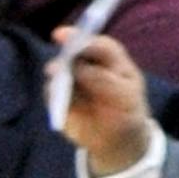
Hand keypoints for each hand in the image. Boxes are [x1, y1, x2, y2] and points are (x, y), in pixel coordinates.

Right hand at [50, 28, 152, 176]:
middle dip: (65, 56)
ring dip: (56, 74)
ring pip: (60, 71)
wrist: (116, 141)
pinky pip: (51, 92)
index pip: (98, 45)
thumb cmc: (127, 113)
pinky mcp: (61, 99)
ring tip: (55, 79)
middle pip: (75, 54)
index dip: (82, 38)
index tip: (62, 36)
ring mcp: (75, 82)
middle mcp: (91, 67)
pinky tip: (57, 98)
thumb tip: (76, 67)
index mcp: (112, 62)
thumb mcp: (123, 96)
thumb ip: (102, 80)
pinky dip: (51, 92)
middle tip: (57, 66)